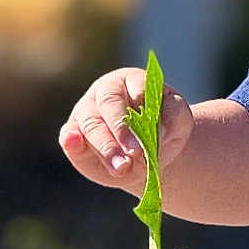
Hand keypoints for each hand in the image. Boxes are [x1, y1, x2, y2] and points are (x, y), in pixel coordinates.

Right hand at [57, 66, 193, 187]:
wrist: (149, 152)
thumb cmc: (165, 129)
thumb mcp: (179, 121)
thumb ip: (173, 118)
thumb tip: (160, 129)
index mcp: (133, 80)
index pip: (137, 86)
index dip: (144, 107)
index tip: (154, 131)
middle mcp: (105, 92)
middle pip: (109, 105)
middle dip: (122, 130)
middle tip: (136, 153)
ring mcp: (86, 111)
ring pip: (90, 124)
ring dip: (106, 147)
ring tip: (122, 168)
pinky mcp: (74, 134)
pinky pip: (69, 137)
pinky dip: (71, 141)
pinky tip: (74, 143)